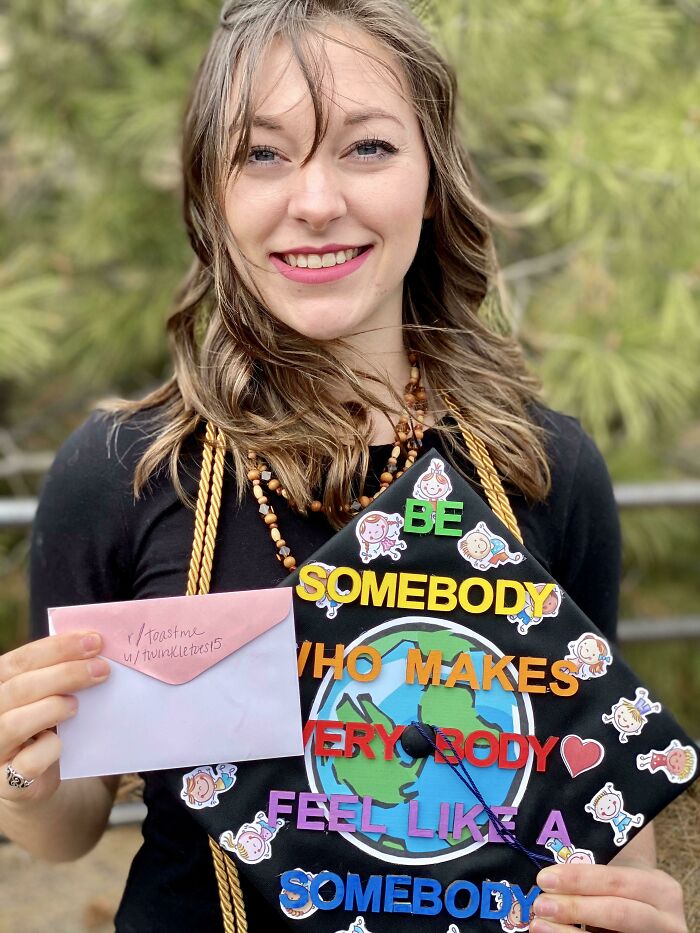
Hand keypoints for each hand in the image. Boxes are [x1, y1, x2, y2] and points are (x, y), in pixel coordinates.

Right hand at [0, 632, 109, 805]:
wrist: (33, 777)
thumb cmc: (44, 725)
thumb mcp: (47, 695)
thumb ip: (59, 675)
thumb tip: (96, 648)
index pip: (20, 660)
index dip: (57, 648)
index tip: (94, 641)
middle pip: (20, 688)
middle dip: (65, 674)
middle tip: (101, 669)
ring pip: (15, 723)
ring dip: (52, 708)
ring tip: (77, 705)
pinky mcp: (6, 782)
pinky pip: (26, 763)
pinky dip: (48, 750)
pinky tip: (62, 742)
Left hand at [531, 863, 686, 931]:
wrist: (648, 909)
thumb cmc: (624, 888)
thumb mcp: (620, 876)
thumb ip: (593, 876)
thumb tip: (547, 877)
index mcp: (660, 888)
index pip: (615, 880)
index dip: (578, 879)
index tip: (544, 878)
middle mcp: (666, 920)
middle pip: (617, 913)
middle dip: (575, 908)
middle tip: (541, 905)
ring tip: (539, 925)